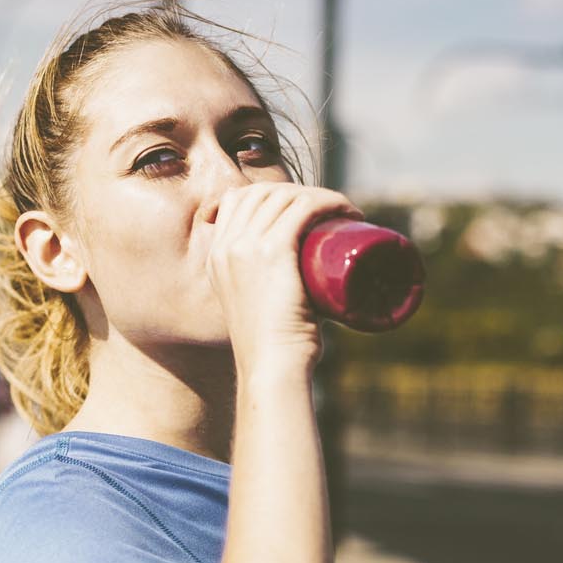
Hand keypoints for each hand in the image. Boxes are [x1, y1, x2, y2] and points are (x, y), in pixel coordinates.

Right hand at [205, 182, 362, 377]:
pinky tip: (344, 208)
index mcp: (217, 257)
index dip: (274, 195)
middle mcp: (226, 247)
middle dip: (299, 192)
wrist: (271, 369)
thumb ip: (270, 297)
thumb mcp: (258, 312)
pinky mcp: (272, 253)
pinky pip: (302, 208)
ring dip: (320, 196)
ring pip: (285, 197)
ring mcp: (246, 247)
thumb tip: (306, 292)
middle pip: (263, 194)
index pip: (239, 201)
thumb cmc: (274, 352)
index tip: (306, 211)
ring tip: (345, 213)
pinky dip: (327, 201)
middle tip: (331, 214)